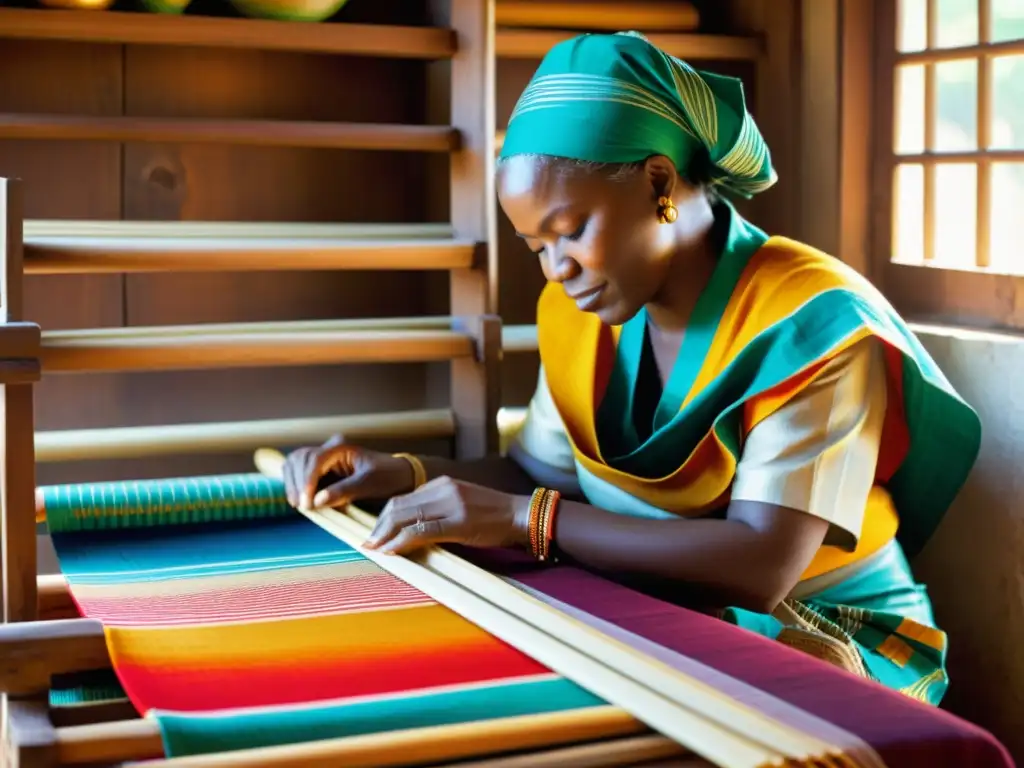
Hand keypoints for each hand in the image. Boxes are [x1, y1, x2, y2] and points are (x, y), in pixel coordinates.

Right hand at [282, 435, 414, 510]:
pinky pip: (299, 472)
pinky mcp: (321, 470)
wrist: (399, 476)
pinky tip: (299, 499)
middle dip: (298, 482)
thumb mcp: (369, 483)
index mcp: (340, 447)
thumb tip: (317, 501)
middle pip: (299, 458)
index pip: (314, 459)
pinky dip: (295, 484)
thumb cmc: (388, 476)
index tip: (308, 503)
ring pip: (295, 463)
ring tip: (299, 504)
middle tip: (303, 506)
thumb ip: (343, 491)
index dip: (307, 480)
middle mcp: (329, 449)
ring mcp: (324, 459)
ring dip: (293, 483)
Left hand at [364, 476, 530, 554]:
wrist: (521, 515)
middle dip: (379, 527)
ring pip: (405, 517)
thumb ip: (438, 510)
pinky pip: (422, 531)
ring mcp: (451, 504)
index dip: (383, 517)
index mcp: (441, 484)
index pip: (401, 498)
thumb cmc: (493, 515)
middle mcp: (443, 489)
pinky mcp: (459, 522)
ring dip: (385, 535)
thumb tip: (412, 528)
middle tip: (368, 544)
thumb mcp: (461, 504)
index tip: (374, 533)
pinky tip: (393, 551)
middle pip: (398, 506)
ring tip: (375, 549)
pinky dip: (402, 542)